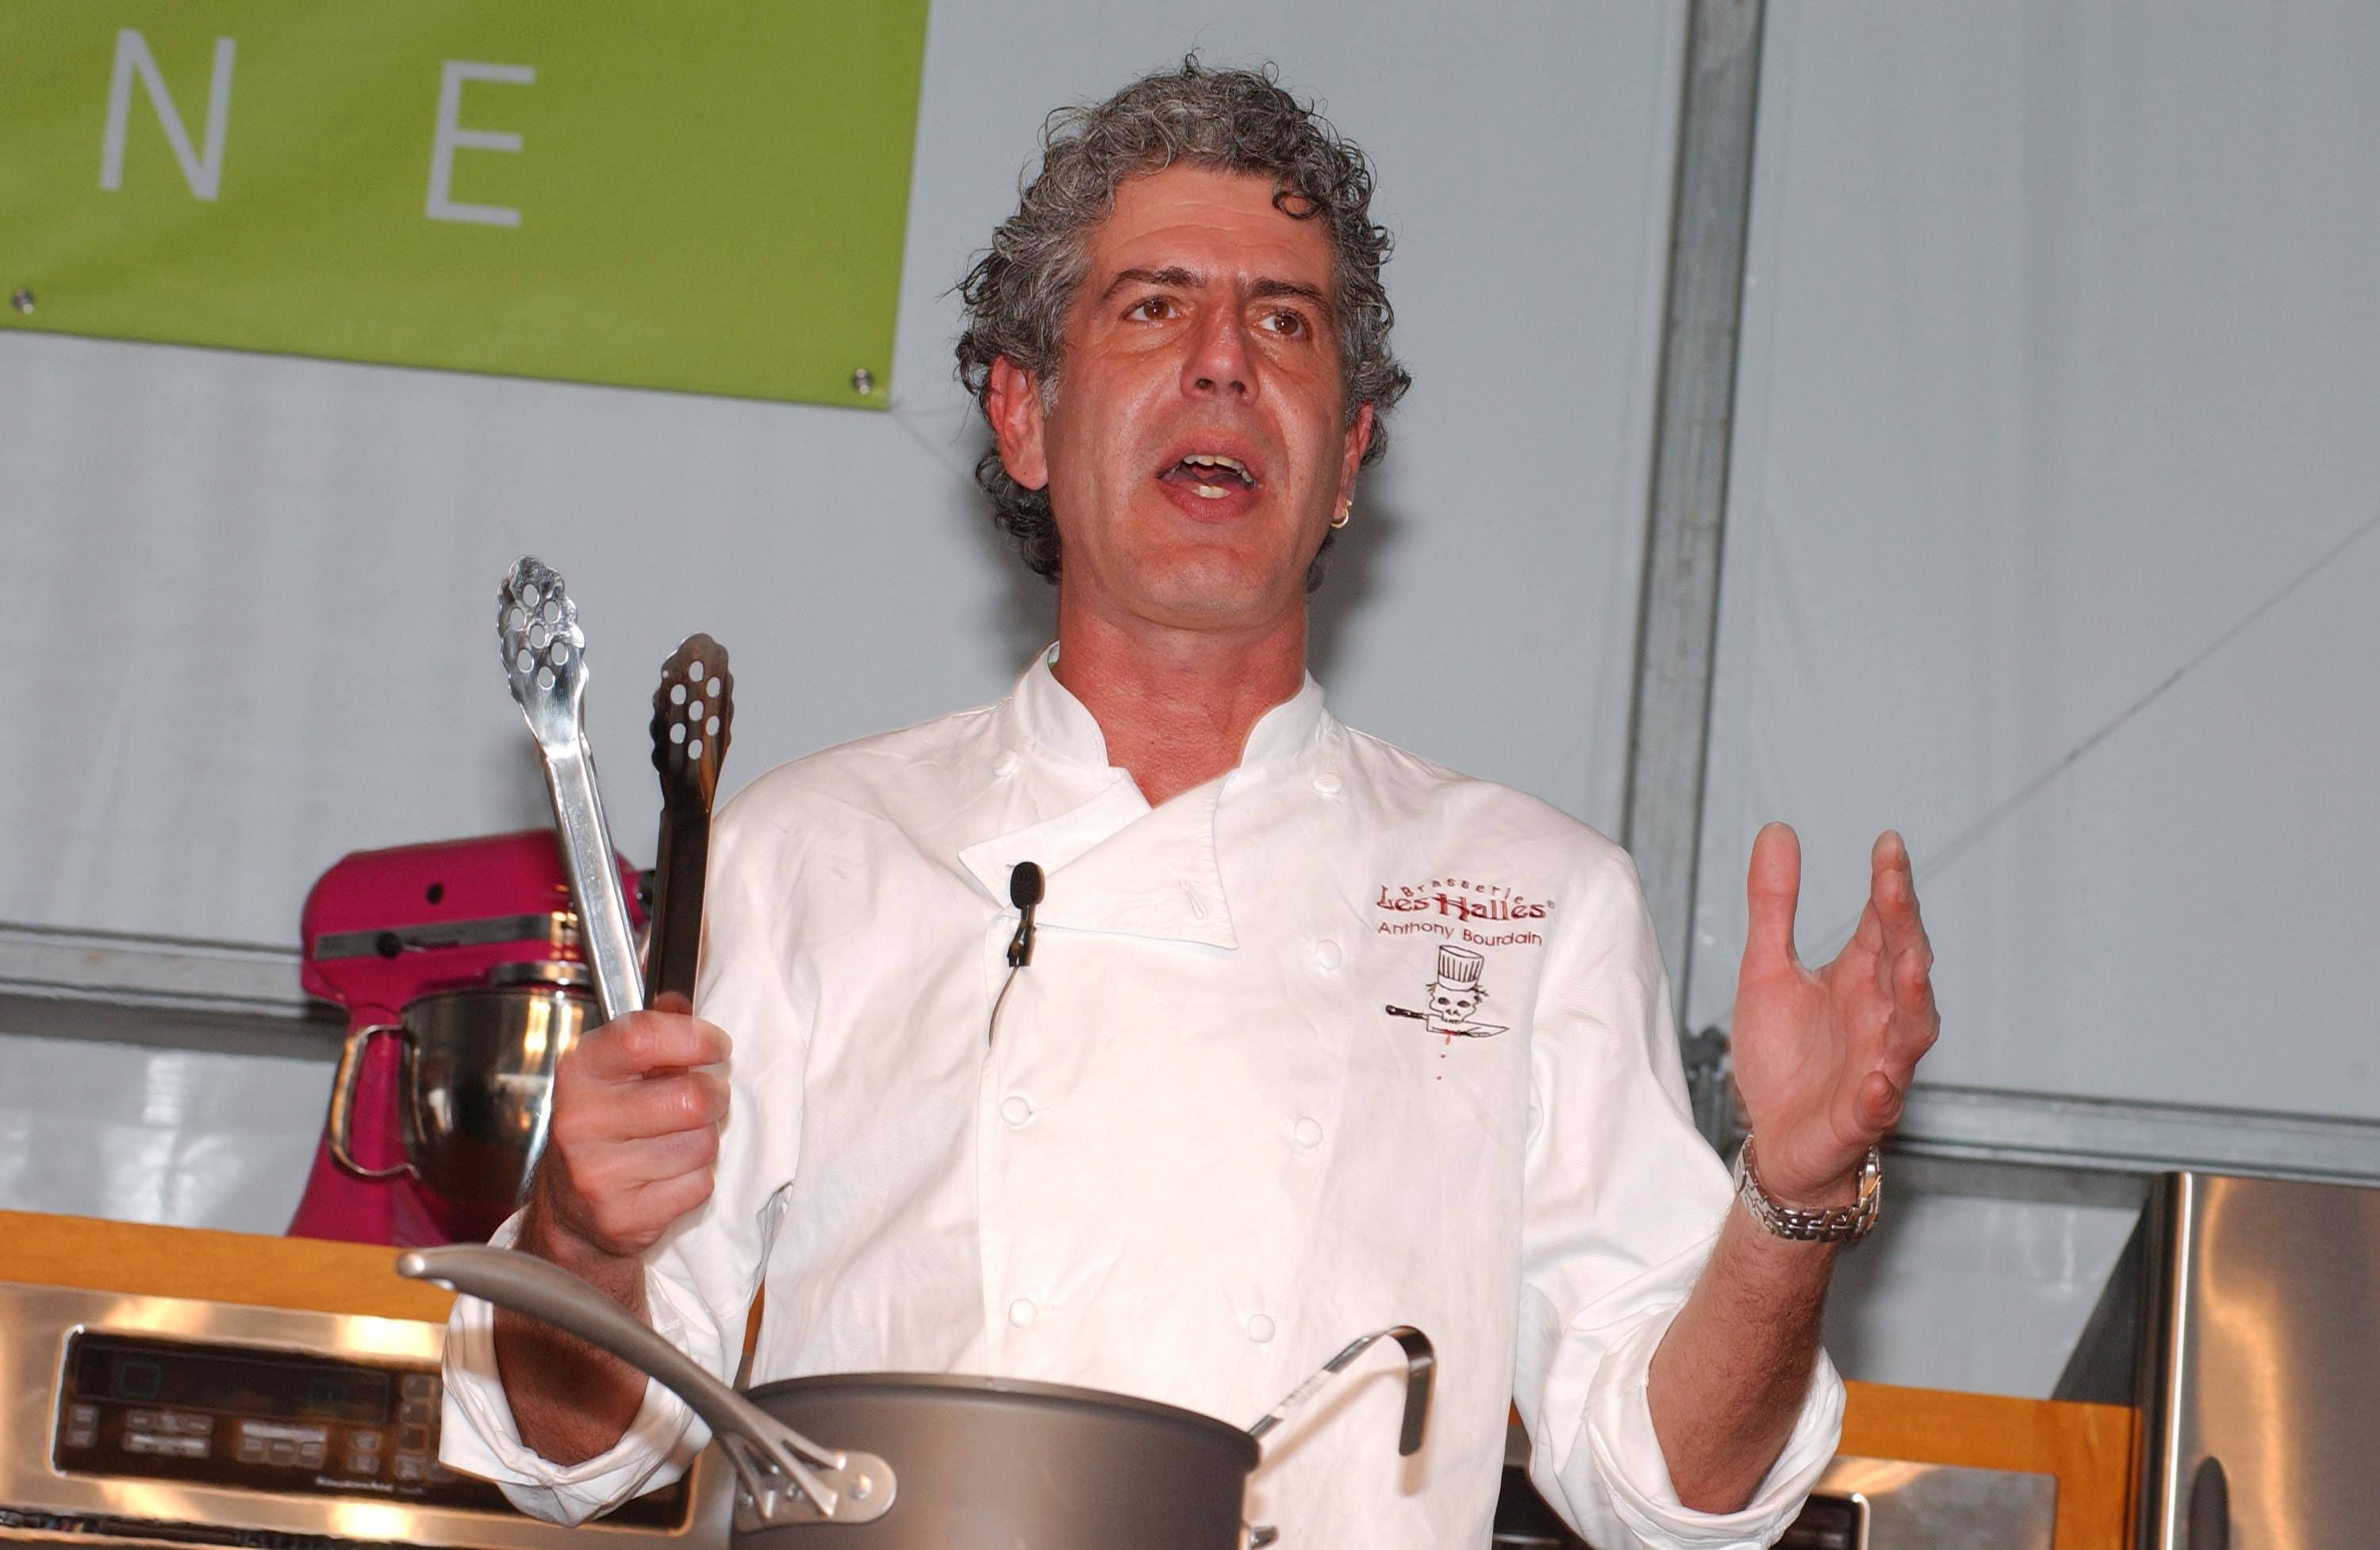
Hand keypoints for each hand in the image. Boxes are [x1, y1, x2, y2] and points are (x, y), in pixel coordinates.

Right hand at [522, 991, 731, 1264]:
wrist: (568, 1210)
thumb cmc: (602, 1127)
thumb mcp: (612, 1069)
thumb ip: (651, 1031)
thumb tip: (678, 1002)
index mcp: (579, 1071)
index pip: (644, 1037)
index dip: (696, 1038)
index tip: (715, 1047)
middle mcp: (580, 1121)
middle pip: (691, 1097)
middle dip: (714, 1097)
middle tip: (705, 1100)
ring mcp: (597, 1174)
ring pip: (702, 1144)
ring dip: (703, 1141)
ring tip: (675, 1142)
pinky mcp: (622, 1217)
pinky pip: (698, 1186)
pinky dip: (696, 1181)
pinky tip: (667, 1176)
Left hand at [1726, 825, 1937, 1205]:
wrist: (1779, 1140)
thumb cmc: (1785, 1056)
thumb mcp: (1765, 969)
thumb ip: (1774, 905)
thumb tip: (1778, 830)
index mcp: (1860, 976)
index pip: (1883, 922)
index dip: (1888, 884)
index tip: (1887, 843)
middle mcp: (1881, 1014)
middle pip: (1904, 962)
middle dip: (1902, 924)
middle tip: (1893, 883)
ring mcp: (1877, 1064)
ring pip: (1910, 1029)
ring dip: (1913, 997)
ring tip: (1910, 963)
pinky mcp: (1861, 1115)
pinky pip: (1879, 1104)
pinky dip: (1881, 1091)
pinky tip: (1878, 1080)